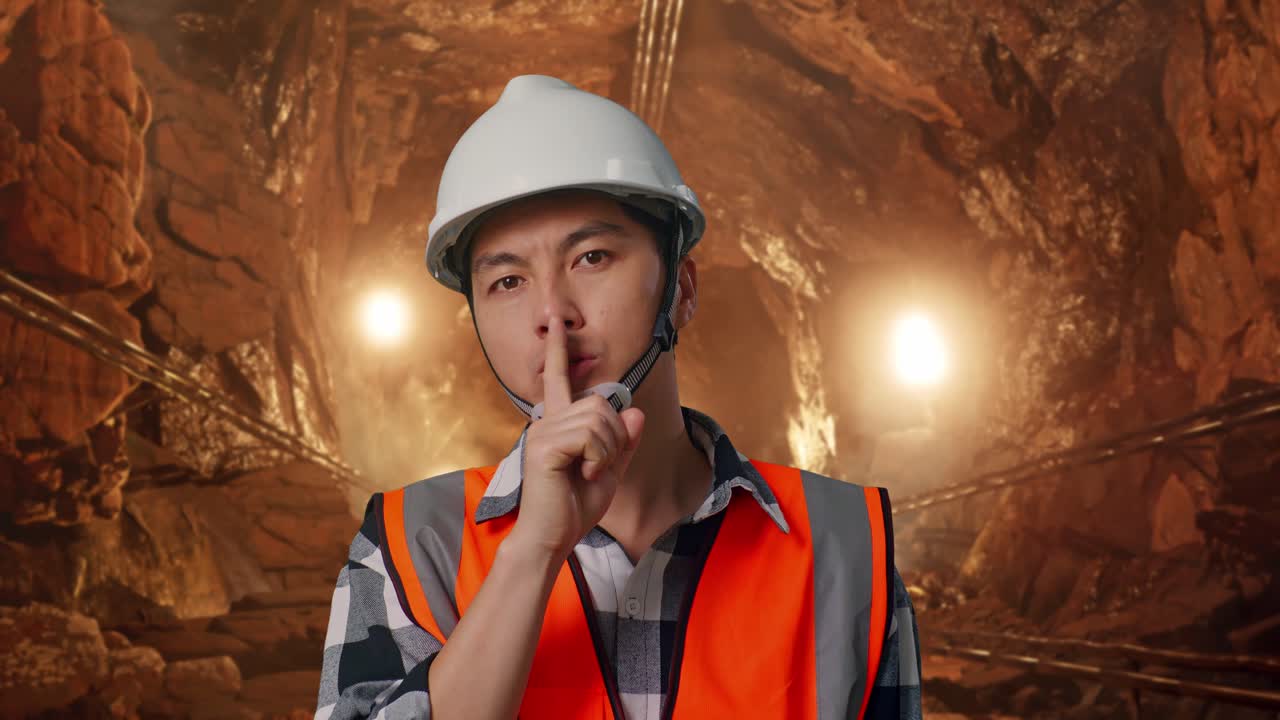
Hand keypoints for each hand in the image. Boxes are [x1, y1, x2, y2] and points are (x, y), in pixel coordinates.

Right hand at [509, 316, 645, 559]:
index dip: (559, 349)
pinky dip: (599, 458)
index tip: (557, 321)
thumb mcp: (610, 471)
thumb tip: (635, 412)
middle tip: (600, 466)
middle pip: (600, 403)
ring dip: (608, 450)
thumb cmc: (574, 507)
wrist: (552, 537)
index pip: (558, 378)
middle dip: (615, 436)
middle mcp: (546, 421)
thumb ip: (623, 442)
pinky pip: (590, 436)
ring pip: (599, 419)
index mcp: (558, 423)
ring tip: (590, 472)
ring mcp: (542, 431)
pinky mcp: (544, 446)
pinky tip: (585, 474)